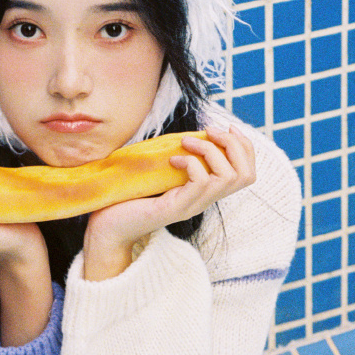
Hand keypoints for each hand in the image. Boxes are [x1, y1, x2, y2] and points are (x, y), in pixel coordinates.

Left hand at [82, 125, 255, 280]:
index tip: (226, 127)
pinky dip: (191, 163)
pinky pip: (201, 183)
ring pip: (227, 177)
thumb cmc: (130, 197)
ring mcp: (192, 206)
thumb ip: (179, 157)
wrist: (108, 227)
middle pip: (247, 175)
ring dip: (209, 150)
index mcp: (205, 191)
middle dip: (234, 144)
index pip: (247, 172)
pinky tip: (173, 160)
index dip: (244, 146)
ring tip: (185, 142)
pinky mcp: (176, 209)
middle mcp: (205, 200)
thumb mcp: (161, 172)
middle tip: (210, 131)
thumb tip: (188, 133)